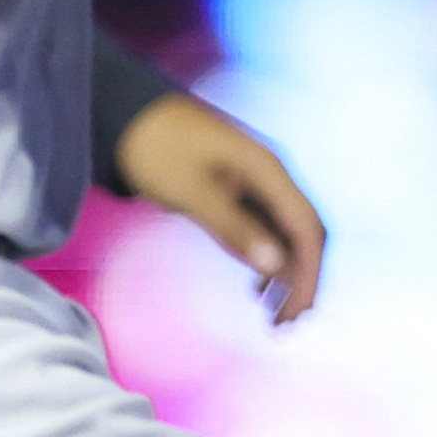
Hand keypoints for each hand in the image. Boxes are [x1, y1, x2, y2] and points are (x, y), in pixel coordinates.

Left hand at [111, 88, 327, 325]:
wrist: (128, 112)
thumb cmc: (157, 148)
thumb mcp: (192, 191)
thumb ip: (234, 228)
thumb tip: (275, 268)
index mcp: (269, 169)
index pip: (307, 228)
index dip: (308, 273)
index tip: (296, 314)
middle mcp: (272, 173)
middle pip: (305, 232)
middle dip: (302, 279)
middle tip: (285, 324)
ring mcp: (256, 179)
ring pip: (287, 231)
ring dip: (286, 273)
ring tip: (273, 316)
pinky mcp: (239, 186)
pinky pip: (267, 225)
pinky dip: (268, 258)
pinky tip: (257, 285)